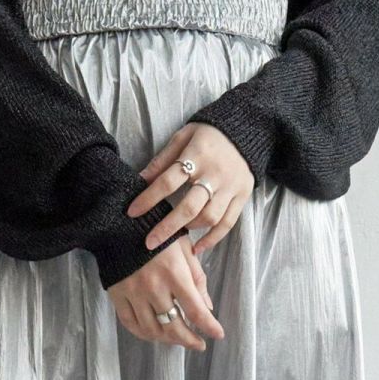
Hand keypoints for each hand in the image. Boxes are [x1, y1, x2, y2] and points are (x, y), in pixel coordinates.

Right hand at [107, 235, 225, 352]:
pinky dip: (144, 334)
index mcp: (174, 273)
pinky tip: (155, 335)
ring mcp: (133, 293)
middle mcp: (154, 287)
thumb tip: (207, 307)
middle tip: (198, 344)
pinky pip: (130, 324)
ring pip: (152, 330)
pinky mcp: (117, 295)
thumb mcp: (183, 248)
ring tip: (178, 339)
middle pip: (173, 326)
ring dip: (168, 340)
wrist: (119, 223)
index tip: (218, 335)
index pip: (195, 309)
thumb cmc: (157, 232)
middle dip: (189, 340)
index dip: (209, 326)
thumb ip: (196, 278)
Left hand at [127, 122, 253, 256]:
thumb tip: (139, 180)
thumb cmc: (207, 135)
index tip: (132, 212)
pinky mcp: (242, 196)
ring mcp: (231, 186)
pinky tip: (197, 248)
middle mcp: (215, 173)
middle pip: (190, 206)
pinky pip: (228, 223)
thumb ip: (162, 160)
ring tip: (176, 234)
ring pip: (210, 217)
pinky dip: (212, 239)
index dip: (149, 198)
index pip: (169, 181)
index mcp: (197, 155)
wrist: (245, 131)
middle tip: (150, 242)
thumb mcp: (182, 138)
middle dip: (167, 227)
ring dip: (189, 229)